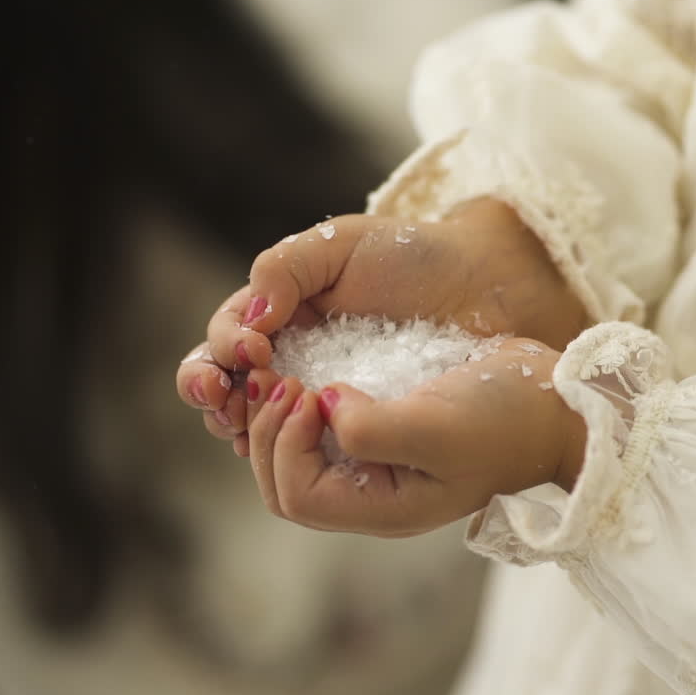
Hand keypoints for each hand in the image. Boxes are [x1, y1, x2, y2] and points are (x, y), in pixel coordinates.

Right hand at [176, 197, 586, 451]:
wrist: (483, 286)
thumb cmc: (415, 257)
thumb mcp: (342, 246)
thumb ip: (285, 269)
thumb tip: (250, 319)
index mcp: (279, 311)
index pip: (223, 338)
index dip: (222, 349)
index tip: (252, 350)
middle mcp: (291, 356)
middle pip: (227, 385)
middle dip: (212, 390)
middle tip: (225, 393)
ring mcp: (322, 394)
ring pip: (259, 421)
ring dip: (242, 423)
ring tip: (245, 423)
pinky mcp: (358, 424)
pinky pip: (311, 446)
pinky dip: (291, 448)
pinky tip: (293, 444)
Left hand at [239, 339, 586, 536]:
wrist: (559, 402)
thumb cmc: (509, 417)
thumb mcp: (442, 425)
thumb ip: (374, 428)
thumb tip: (322, 407)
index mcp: (385, 506)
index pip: (297, 496)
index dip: (281, 444)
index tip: (302, 389)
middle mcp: (374, 493)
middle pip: (285, 483)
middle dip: (267, 430)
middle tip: (277, 376)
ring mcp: (379, 466)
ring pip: (295, 456)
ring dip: (275, 416)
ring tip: (282, 369)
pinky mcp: (386, 432)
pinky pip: (320, 428)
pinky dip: (301, 402)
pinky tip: (308, 368)